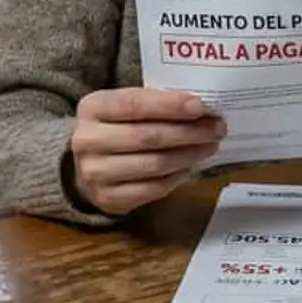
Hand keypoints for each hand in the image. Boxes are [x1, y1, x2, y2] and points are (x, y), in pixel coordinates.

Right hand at [69, 88, 225, 214]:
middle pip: (148, 137)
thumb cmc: (116, 127)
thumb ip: (155, 104)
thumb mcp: (125, 107)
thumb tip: (201, 109)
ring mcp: (94, 173)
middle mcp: (87, 140)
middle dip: (188, 132)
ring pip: (154, 165)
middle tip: (216, 128)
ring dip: (188, 155)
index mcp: (92, 108)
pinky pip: (152, 189)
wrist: (85, 164)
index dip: (169, 106)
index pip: (134, 104)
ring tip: (209, 146)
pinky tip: (189, 167)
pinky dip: (176, 178)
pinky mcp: (108, 199)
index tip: (200, 106)